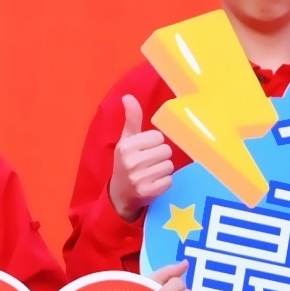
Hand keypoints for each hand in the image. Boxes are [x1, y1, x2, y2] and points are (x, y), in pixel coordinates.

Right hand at [103, 95, 178, 217]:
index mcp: (126, 146)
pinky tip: (154, 183)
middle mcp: (131, 161)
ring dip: (163, 170)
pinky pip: (169, 180)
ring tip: (151, 173)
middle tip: (149, 163)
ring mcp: (139, 178)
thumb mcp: (126, 140)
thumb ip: (131, 119)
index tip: (145, 150)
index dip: (154, 143)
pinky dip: (164, 182)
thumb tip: (128, 96)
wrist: (120, 194)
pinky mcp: (148, 192)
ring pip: (169, 165)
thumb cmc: (126, 162)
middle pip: (166, 150)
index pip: (158, 137)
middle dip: (160, 156)